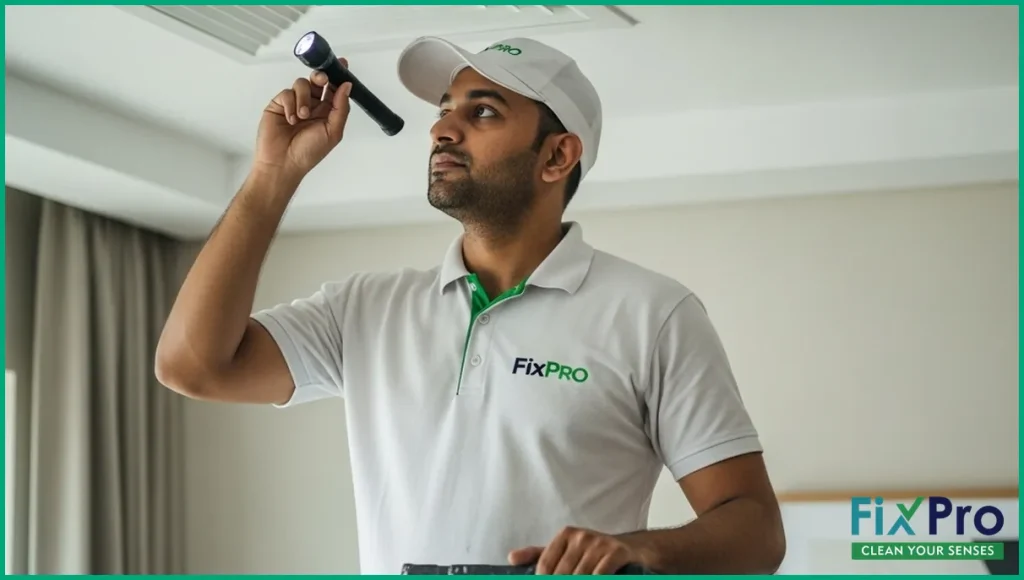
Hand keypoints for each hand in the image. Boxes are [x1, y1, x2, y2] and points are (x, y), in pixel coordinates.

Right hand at [254, 58, 353, 179]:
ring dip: (304, 99)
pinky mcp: (279, 104)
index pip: (334, 89)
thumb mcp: (333, 132)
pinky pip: (287, 93)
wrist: (283, 163)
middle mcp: (312, 105)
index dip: (338, 76)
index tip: (342, 64)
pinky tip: (290, 120)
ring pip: (302, 84)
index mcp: (327, 112)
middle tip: (322, 80)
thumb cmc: (308, 153)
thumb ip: (341, 108)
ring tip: (302, 116)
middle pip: (318, 81)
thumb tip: (346, 86)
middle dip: (321, 77)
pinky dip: (290, 105)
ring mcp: (295, 103)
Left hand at [508, 526, 641, 574]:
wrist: (630, 549)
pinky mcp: (616, 552)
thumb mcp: (565, 550)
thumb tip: (511, 558)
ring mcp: (599, 543)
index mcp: (565, 535)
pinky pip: (599, 574)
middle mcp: (581, 536)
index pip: (546, 564)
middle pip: (562, 573)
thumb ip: (538, 555)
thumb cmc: (592, 553)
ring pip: (580, 576)